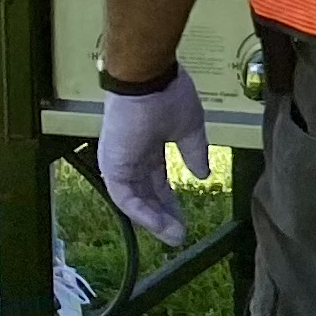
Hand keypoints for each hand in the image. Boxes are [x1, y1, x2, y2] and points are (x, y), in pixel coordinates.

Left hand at [94, 67, 212, 244]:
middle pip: (147, 195)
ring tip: (174, 236)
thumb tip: (203, 174)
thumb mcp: (189, 129)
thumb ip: (194, 153)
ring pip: (135, 201)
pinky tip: (160, 224)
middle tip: (180, 235)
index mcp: (148, 147)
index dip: (171, 203)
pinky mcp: (112, 165)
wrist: (149, 79)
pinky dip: (142, 212)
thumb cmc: (168, 96)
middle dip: (164, 217)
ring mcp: (119, 162)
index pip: (158, 183)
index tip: (186, 221)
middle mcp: (131, 158)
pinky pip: (125, 197)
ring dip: (154, 220)